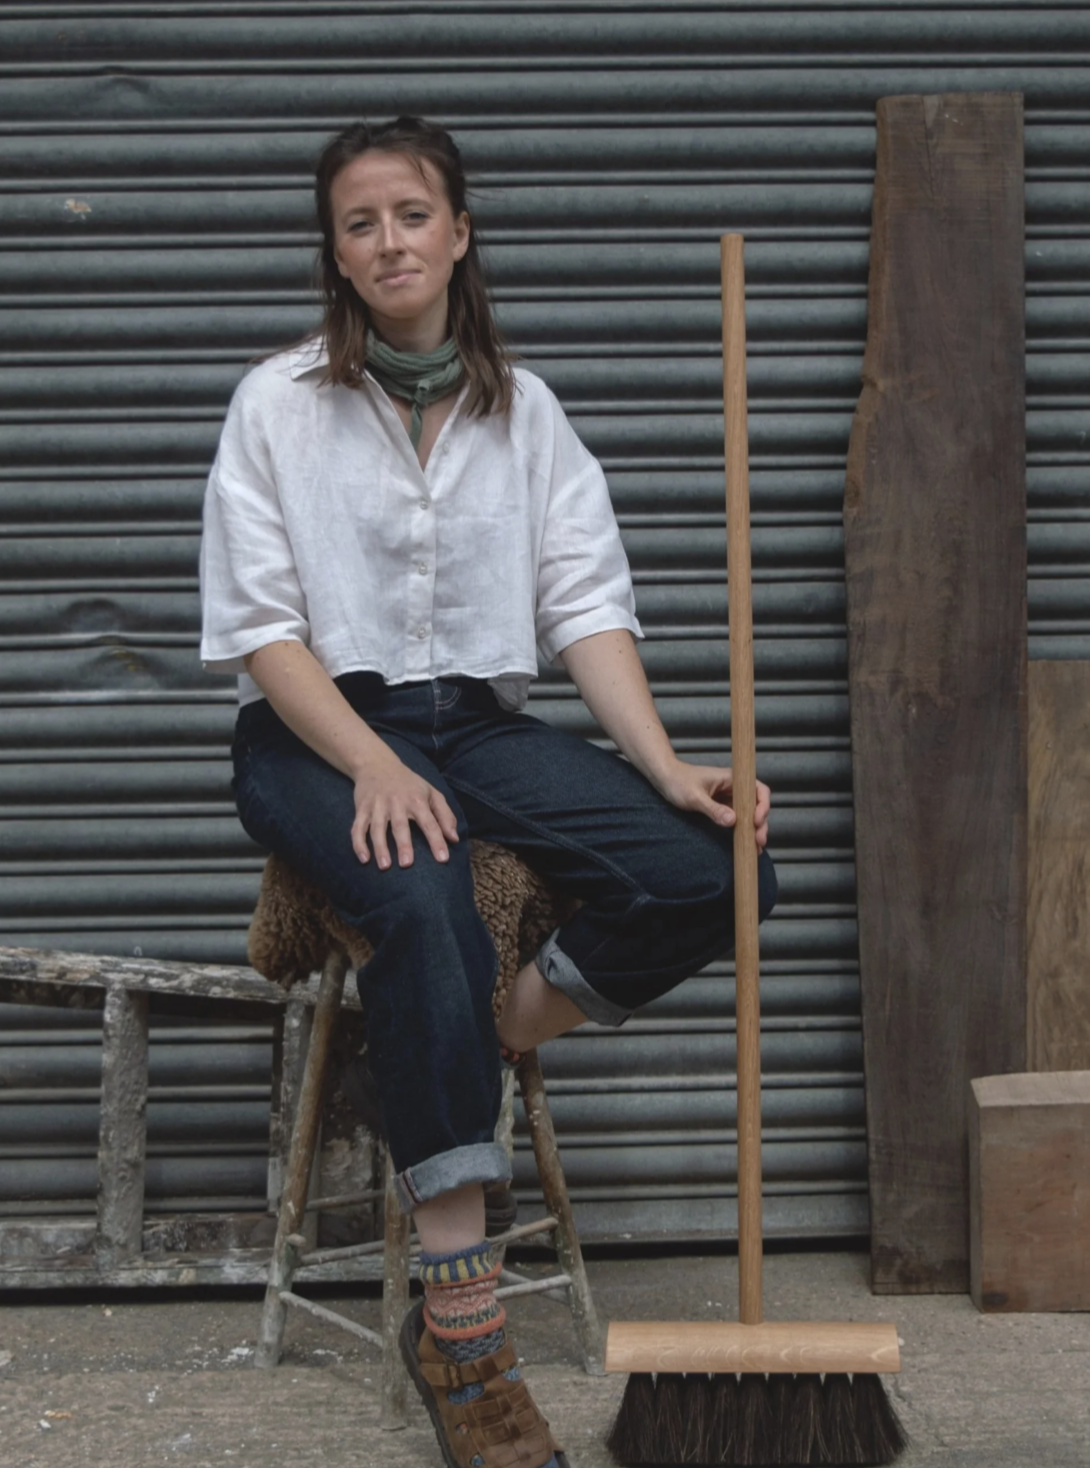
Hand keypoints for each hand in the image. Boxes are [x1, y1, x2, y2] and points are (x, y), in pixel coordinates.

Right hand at [350, 749, 459, 868]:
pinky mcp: (362, 809)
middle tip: (407, 864)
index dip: (437, 841)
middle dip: (404, 845)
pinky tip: (364, 859)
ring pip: (377, 828)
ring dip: (380, 847)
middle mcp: (396, 802)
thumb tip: (454, 839)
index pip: (429, 823)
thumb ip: (445, 815)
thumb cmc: (409, 784)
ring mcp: (377, 806)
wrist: (377, 764)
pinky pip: (358, 828)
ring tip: (385, 866)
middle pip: (400, 825)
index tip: (443, 859)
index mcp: (417, 800)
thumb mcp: (431, 793)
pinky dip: (359, 843)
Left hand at [655, 761, 770, 851]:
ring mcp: (729, 798)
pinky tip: (746, 844)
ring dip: (754, 830)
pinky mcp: (722, 807)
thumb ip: (713, 809)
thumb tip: (733, 821)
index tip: (756, 821)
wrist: (665, 778)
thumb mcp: (694, 797)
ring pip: (749, 814)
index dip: (762, 806)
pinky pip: (738, 819)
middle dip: (761, 823)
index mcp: (732, 779)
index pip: (758, 789)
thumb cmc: (678, 781)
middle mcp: (734, 788)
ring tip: (756, 848)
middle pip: (757, 805)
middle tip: (759, 842)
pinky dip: (743, 831)